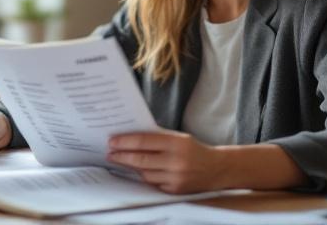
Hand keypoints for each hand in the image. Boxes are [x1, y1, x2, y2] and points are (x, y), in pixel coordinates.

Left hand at [107, 130, 225, 193]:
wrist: (216, 169)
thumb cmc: (193, 149)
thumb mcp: (178, 137)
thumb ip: (157, 137)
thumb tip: (129, 138)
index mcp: (176, 143)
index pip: (144, 141)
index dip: (125, 142)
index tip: (112, 141)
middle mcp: (176, 161)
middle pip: (140, 159)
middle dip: (122, 156)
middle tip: (110, 153)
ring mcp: (175, 177)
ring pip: (144, 173)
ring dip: (132, 167)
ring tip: (121, 160)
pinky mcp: (175, 190)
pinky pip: (153, 183)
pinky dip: (145, 177)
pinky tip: (138, 171)